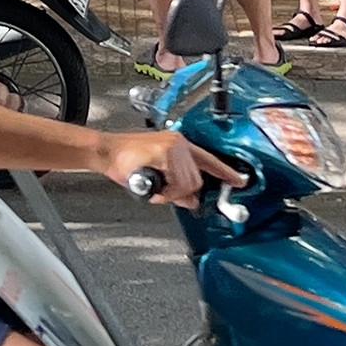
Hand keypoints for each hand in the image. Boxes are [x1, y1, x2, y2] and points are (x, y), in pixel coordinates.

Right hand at [99, 131, 245, 209]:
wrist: (106, 152)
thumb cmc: (126, 162)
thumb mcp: (156, 176)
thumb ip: (176, 187)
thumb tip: (191, 201)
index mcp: (179, 145)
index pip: (209, 160)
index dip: (226, 172)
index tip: (239, 181)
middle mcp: (179, 143)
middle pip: (197, 179)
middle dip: (181, 192)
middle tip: (162, 192)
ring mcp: (173, 145)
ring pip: (188, 183)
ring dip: (171, 192)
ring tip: (154, 186)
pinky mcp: (165, 151)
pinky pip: (176, 182)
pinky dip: (165, 190)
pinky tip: (152, 184)